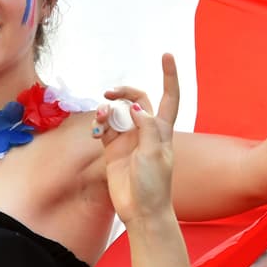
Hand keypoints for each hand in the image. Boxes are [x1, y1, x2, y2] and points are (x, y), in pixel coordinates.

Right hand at [97, 54, 179, 225]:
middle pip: (137, 100)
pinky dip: (99, 124)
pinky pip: (104, 128)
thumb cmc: (154, 185)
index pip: (169, 97)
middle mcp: (146, 132)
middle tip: (111, 94)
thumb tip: (136, 108)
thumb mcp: (155, 154)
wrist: (140, 211)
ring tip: (102, 117)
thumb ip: (147, 128)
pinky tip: (97, 130)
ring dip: (108, 110)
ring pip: (117, 113)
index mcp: (162, 131)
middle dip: (124, 92)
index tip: (167, 55)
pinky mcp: (113, 150)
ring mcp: (129, 140)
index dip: (169, 76)